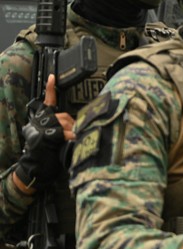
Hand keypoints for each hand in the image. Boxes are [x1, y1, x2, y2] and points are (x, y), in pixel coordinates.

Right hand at [14, 76, 68, 192]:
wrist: (35, 172)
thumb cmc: (49, 156)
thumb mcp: (57, 139)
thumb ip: (64, 128)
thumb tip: (79, 124)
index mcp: (42, 121)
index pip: (48, 102)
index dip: (50, 89)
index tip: (53, 77)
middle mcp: (38, 122)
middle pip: (64, 116)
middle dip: (73, 126)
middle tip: (74, 137)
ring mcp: (39, 130)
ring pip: (64, 123)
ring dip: (73, 133)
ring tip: (72, 142)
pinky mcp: (41, 138)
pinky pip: (62, 133)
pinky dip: (70, 137)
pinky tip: (72, 141)